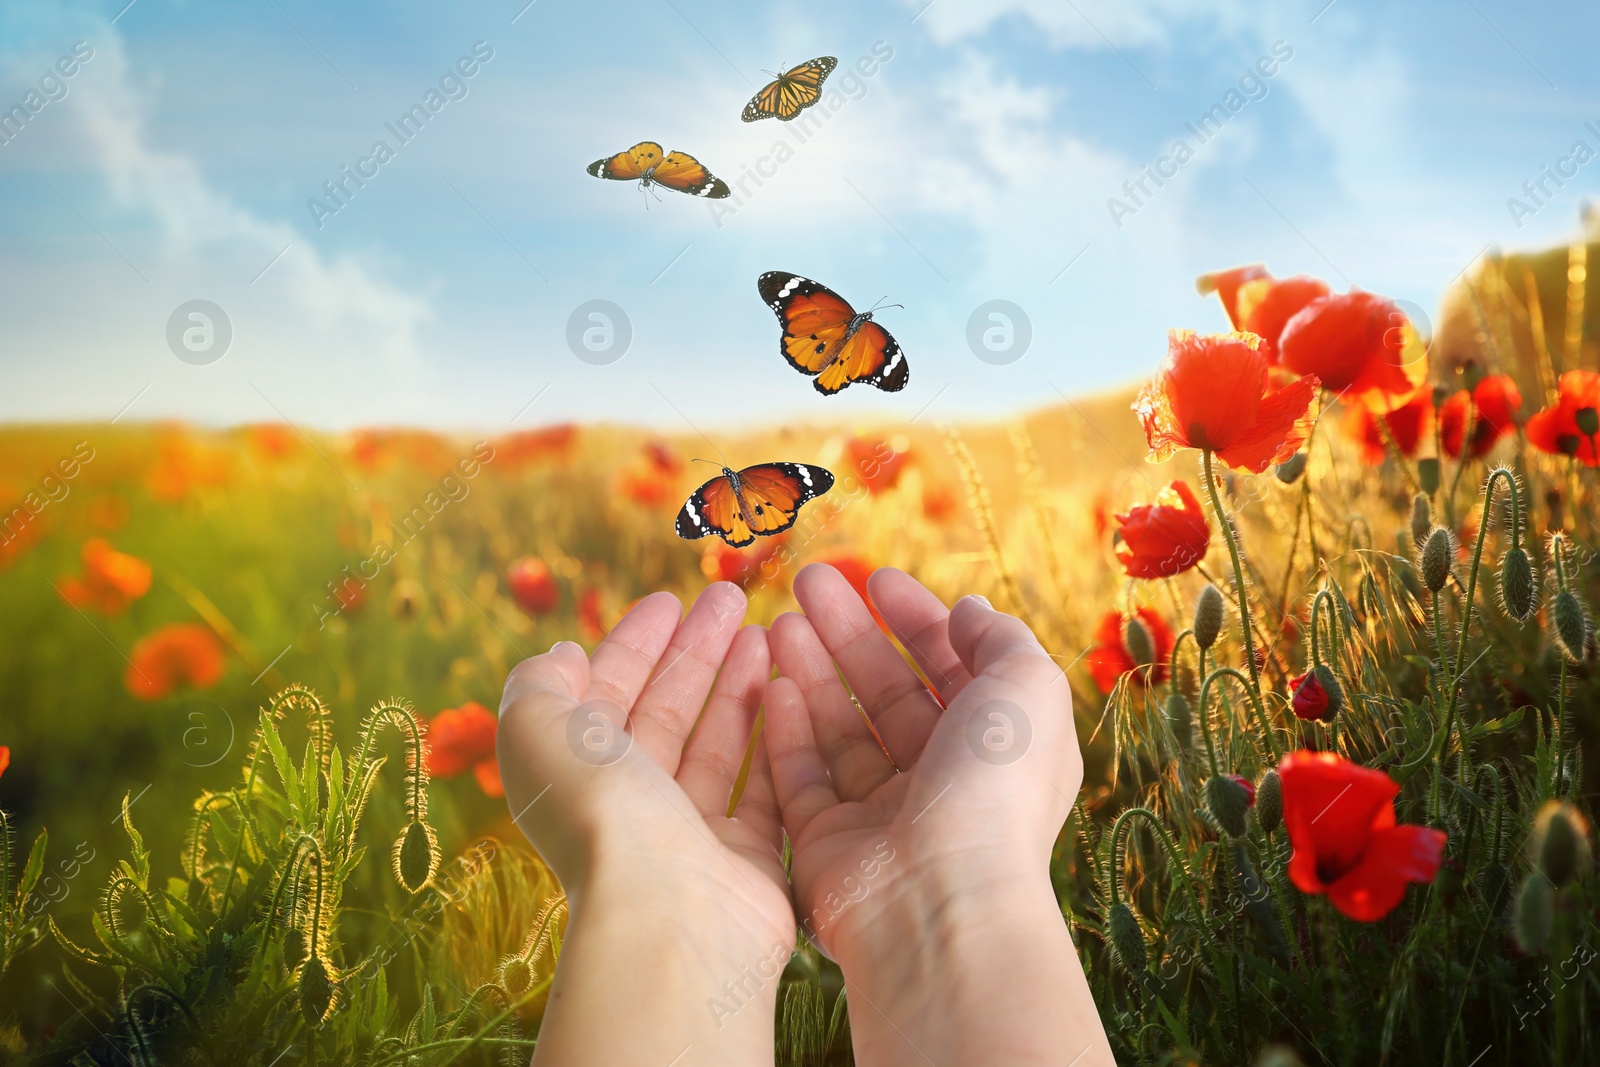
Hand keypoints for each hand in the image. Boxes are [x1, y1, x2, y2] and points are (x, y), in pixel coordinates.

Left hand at [497, 583, 792, 1064]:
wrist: (669, 916)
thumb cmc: (602, 815)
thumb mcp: (536, 730)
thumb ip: (537, 685)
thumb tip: (563, 656)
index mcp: (576, 776)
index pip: (605, 695)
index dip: (633, 644)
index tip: (670, 599)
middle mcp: (629, 806)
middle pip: (666, 711)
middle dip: (695, 651)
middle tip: (732, 598)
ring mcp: (690, 834)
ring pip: (717, 743)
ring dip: (739, 684)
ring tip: (768, 632)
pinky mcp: (748, 859)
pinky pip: (765, 786)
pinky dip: (775, 738)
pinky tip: (791, 690)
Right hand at [763, 564, 1111, 1065]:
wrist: (938, 902)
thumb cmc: (994, 789)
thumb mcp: (1027, 689)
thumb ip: (1000, 638)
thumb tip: (969, 609)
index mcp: (996, 748)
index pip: (951, 670)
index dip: (917, 619)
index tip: (876, 577)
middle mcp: (942, 781)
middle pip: (887, 692)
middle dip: (850, 633)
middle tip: (808, 582)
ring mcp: (882, 815)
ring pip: (839, 728)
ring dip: (812, 670)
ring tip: (779, 622)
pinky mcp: (828, 844)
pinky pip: (802, 776)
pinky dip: (786, 729)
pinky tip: (771, 682)